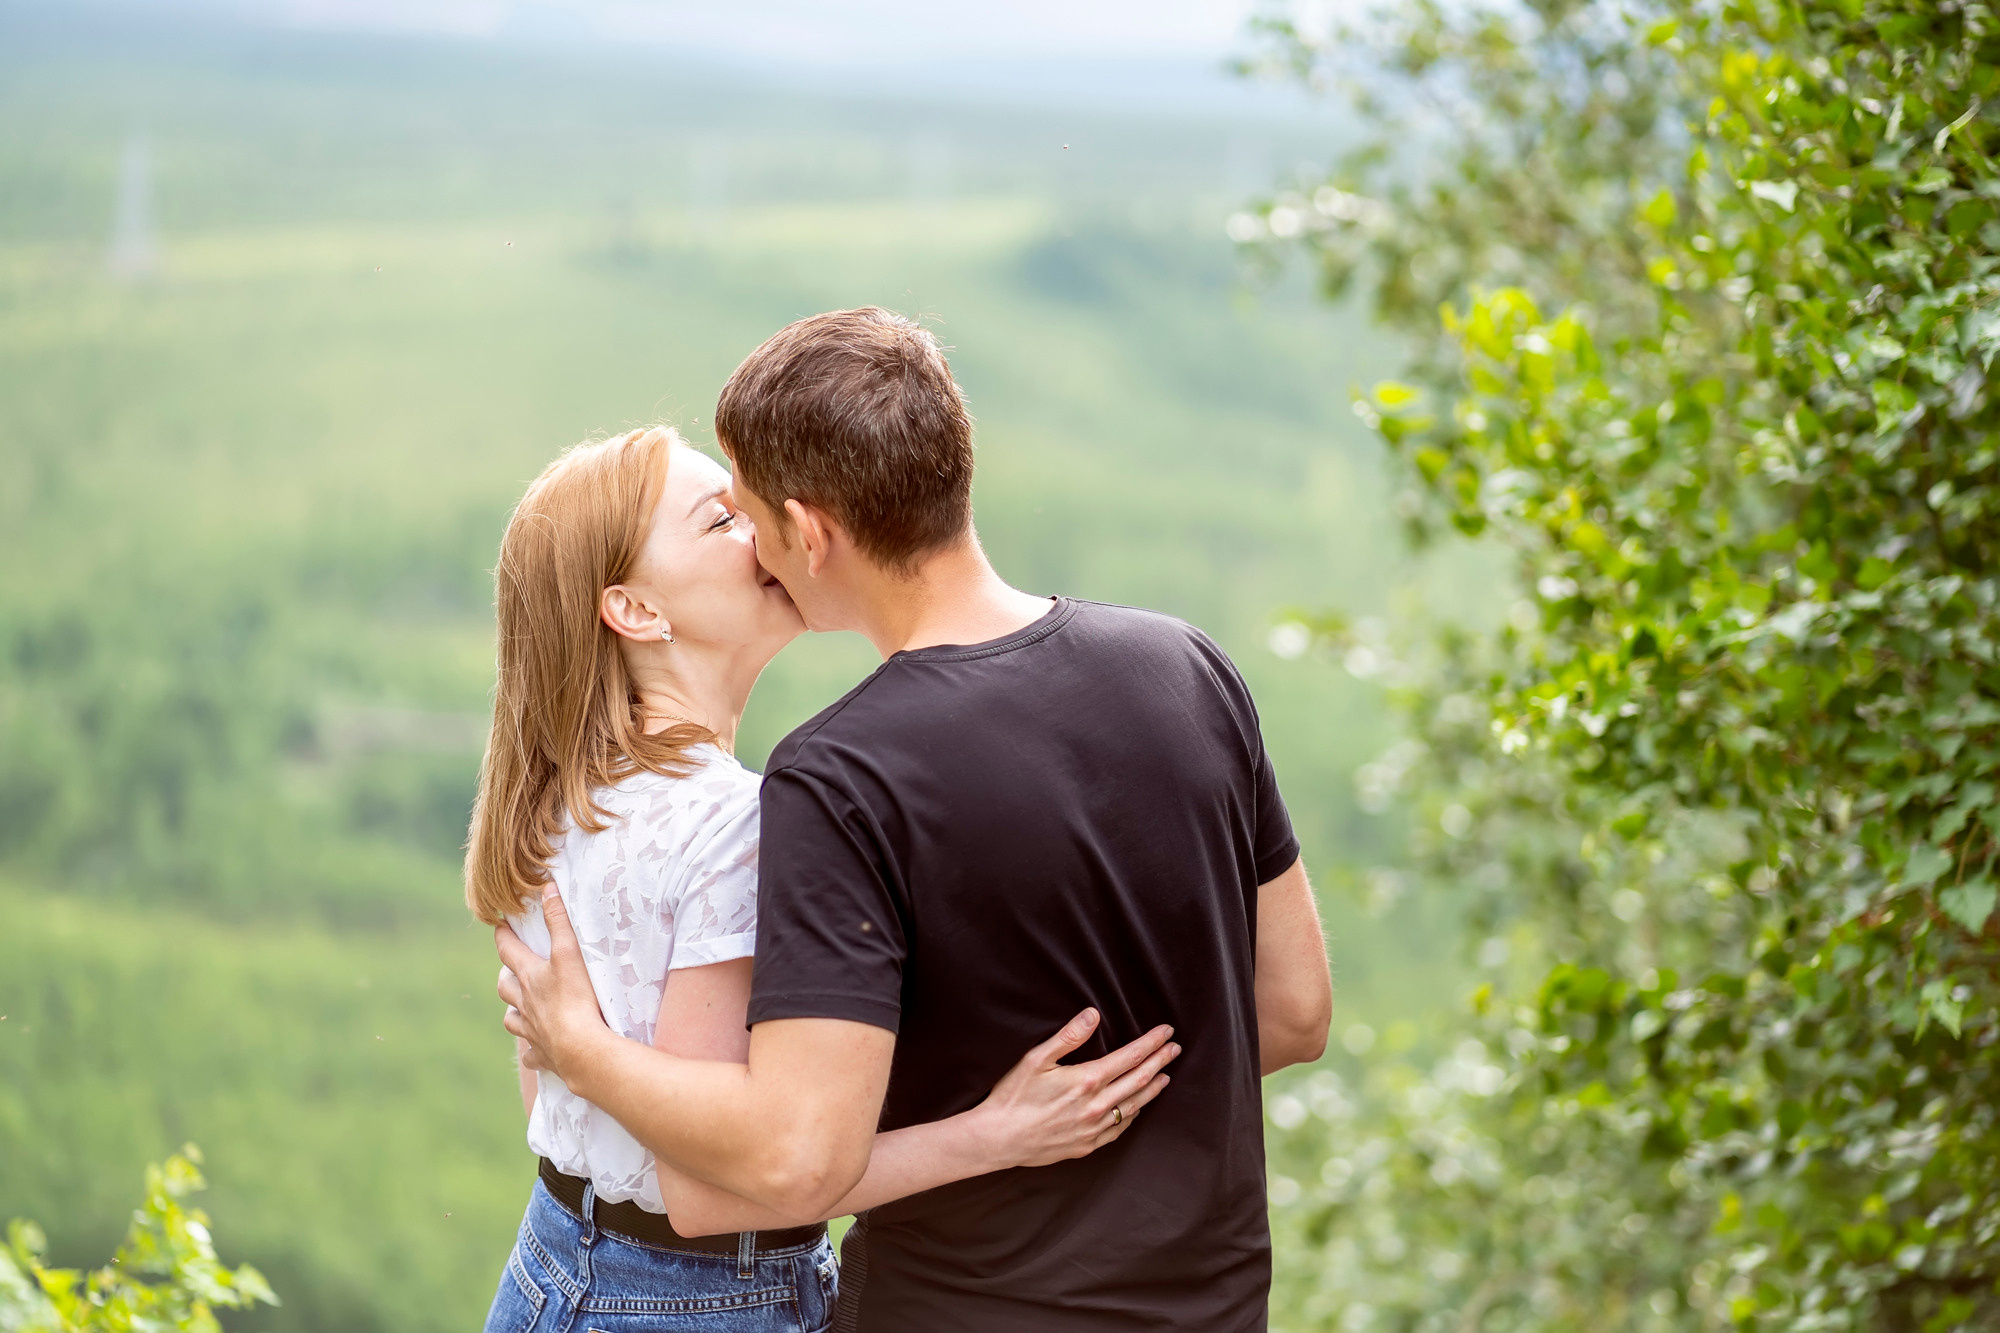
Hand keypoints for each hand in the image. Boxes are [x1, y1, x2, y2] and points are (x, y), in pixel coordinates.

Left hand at [496, 886, 614, 1087]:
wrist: (580, 1048)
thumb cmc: (576, 999)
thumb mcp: (569, 953)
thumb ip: (559, 921)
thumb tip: (547, 888)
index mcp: (529, 977)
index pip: (508, 950)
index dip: (503, 935)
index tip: (498, 925)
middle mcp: (524, 1003)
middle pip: (505, 987)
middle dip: (506, 976)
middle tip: (511, 969)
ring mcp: (531, 1030)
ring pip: (512, 1019)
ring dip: (514, 1010)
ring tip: (522, 1007)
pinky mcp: (542, 1054)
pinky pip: (530, 1054)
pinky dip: (531, 1049)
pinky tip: (536, 1049)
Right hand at [969, 1010, 1179, 1169]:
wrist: (999, 1139)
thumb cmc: (1013, 1096)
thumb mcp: (1036, 1059)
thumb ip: (1068, 1036)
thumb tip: (1093, 1014)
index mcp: (1087, 1080)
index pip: (1130, 1057)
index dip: (1151, 1043)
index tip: (1167, 1032)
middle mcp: (1097, 1106)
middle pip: (1139, 1079)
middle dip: (1160, 1061)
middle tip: (1175, 1049)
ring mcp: (1094, 1128)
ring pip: (1134, 1105)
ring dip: (1153, 1088)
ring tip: (1165, 1076)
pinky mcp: (1087, 1145)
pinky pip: (1119, 1129)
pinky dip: (1133, 1115)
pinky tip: (1137, 1108)